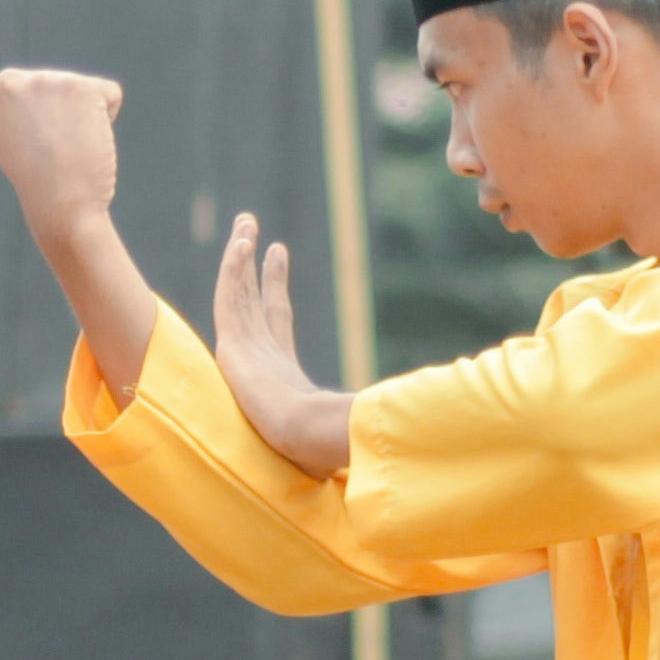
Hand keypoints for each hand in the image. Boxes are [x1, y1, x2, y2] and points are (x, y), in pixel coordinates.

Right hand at [0, 69, 123, 242]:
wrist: (61, 205)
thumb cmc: (40, 182)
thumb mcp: (13, 142)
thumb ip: (19, 112)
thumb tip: (43, 102)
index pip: (26, 90)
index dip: (38, 122)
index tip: (31, 146)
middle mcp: (11, 81)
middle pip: (56, 85)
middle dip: (62, 112)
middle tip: (51, 148)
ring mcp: (46, 81)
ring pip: (83, 90)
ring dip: (83, 116)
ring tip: (69, 146)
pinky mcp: (81, 86)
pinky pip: (110, 94)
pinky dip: (108, 117)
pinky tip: (88, 140)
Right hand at [206, 215, 354, 474]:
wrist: (305, 437)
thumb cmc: (326, 429)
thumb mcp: (343, 403)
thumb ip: (366, 395)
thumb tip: (428, 401)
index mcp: (278, 363)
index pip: (274, 312)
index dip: (274, 280)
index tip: (278, 248)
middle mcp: (256, 353)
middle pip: (249, 295)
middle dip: (247, 262)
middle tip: (248, 224)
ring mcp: (241, 349)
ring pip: (237, 291)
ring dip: (239, 256)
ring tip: (245, 222)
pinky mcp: (233, 346)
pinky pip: (232, 298)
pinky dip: (235, 270)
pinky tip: (243, 243)